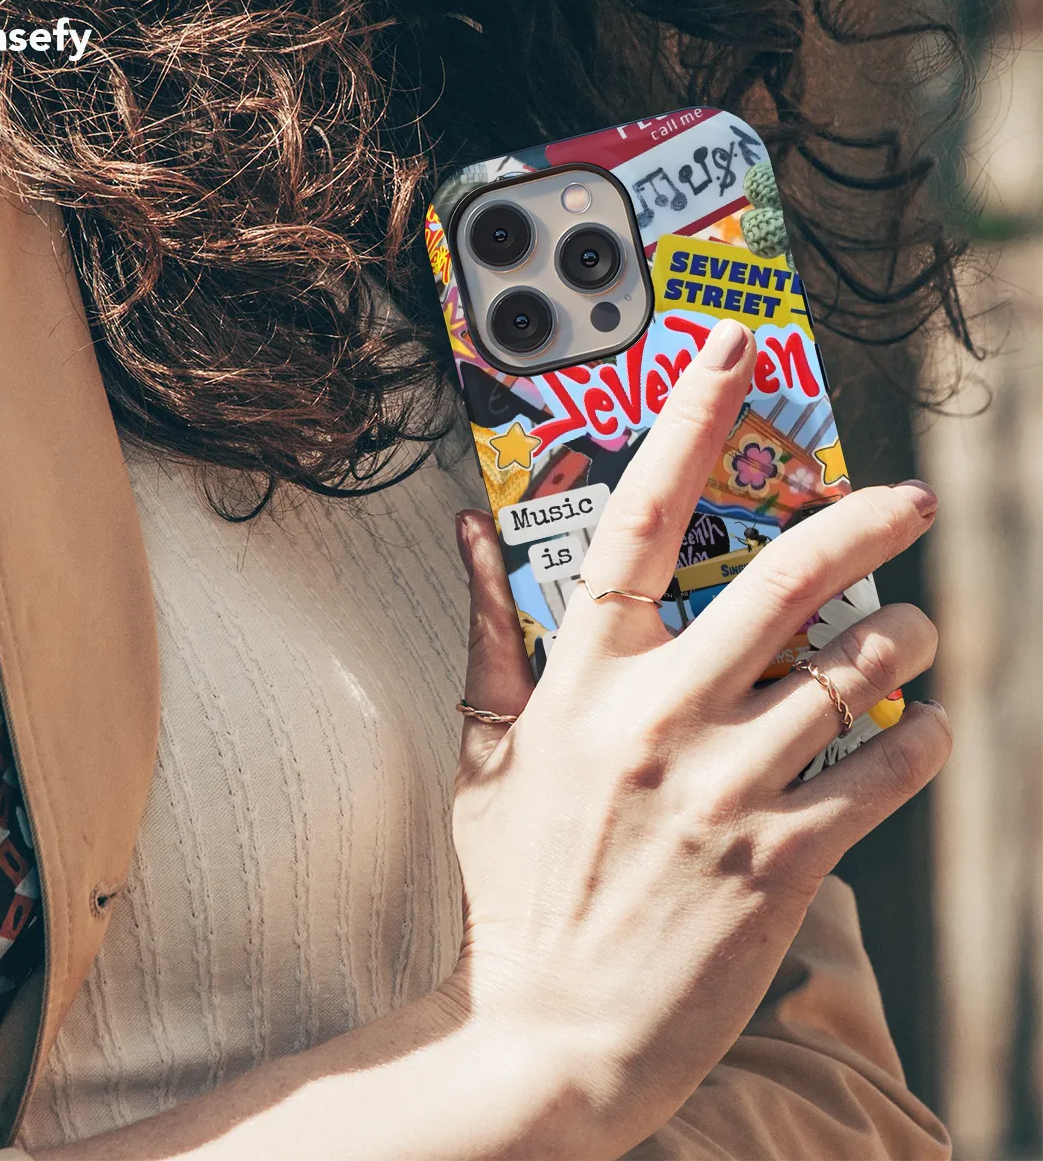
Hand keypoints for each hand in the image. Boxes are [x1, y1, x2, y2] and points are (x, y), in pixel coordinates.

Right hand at [448, 319, 950, 1155]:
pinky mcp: (782, 859)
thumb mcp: (484, 753)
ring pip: (851, 673)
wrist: (548, 1032)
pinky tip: (917, 728)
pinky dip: (917, 738)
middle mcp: (660, 719)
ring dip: (902, 640)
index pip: (637, 522)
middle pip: (782, 581)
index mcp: (582, 683)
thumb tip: (468, 532)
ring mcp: (725, 788)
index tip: (734, 355)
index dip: (688, 424)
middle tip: (906, 498)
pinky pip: (882, 773)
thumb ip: (487, 634)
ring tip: (912, 634)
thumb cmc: (515, 886)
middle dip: (861, 522)